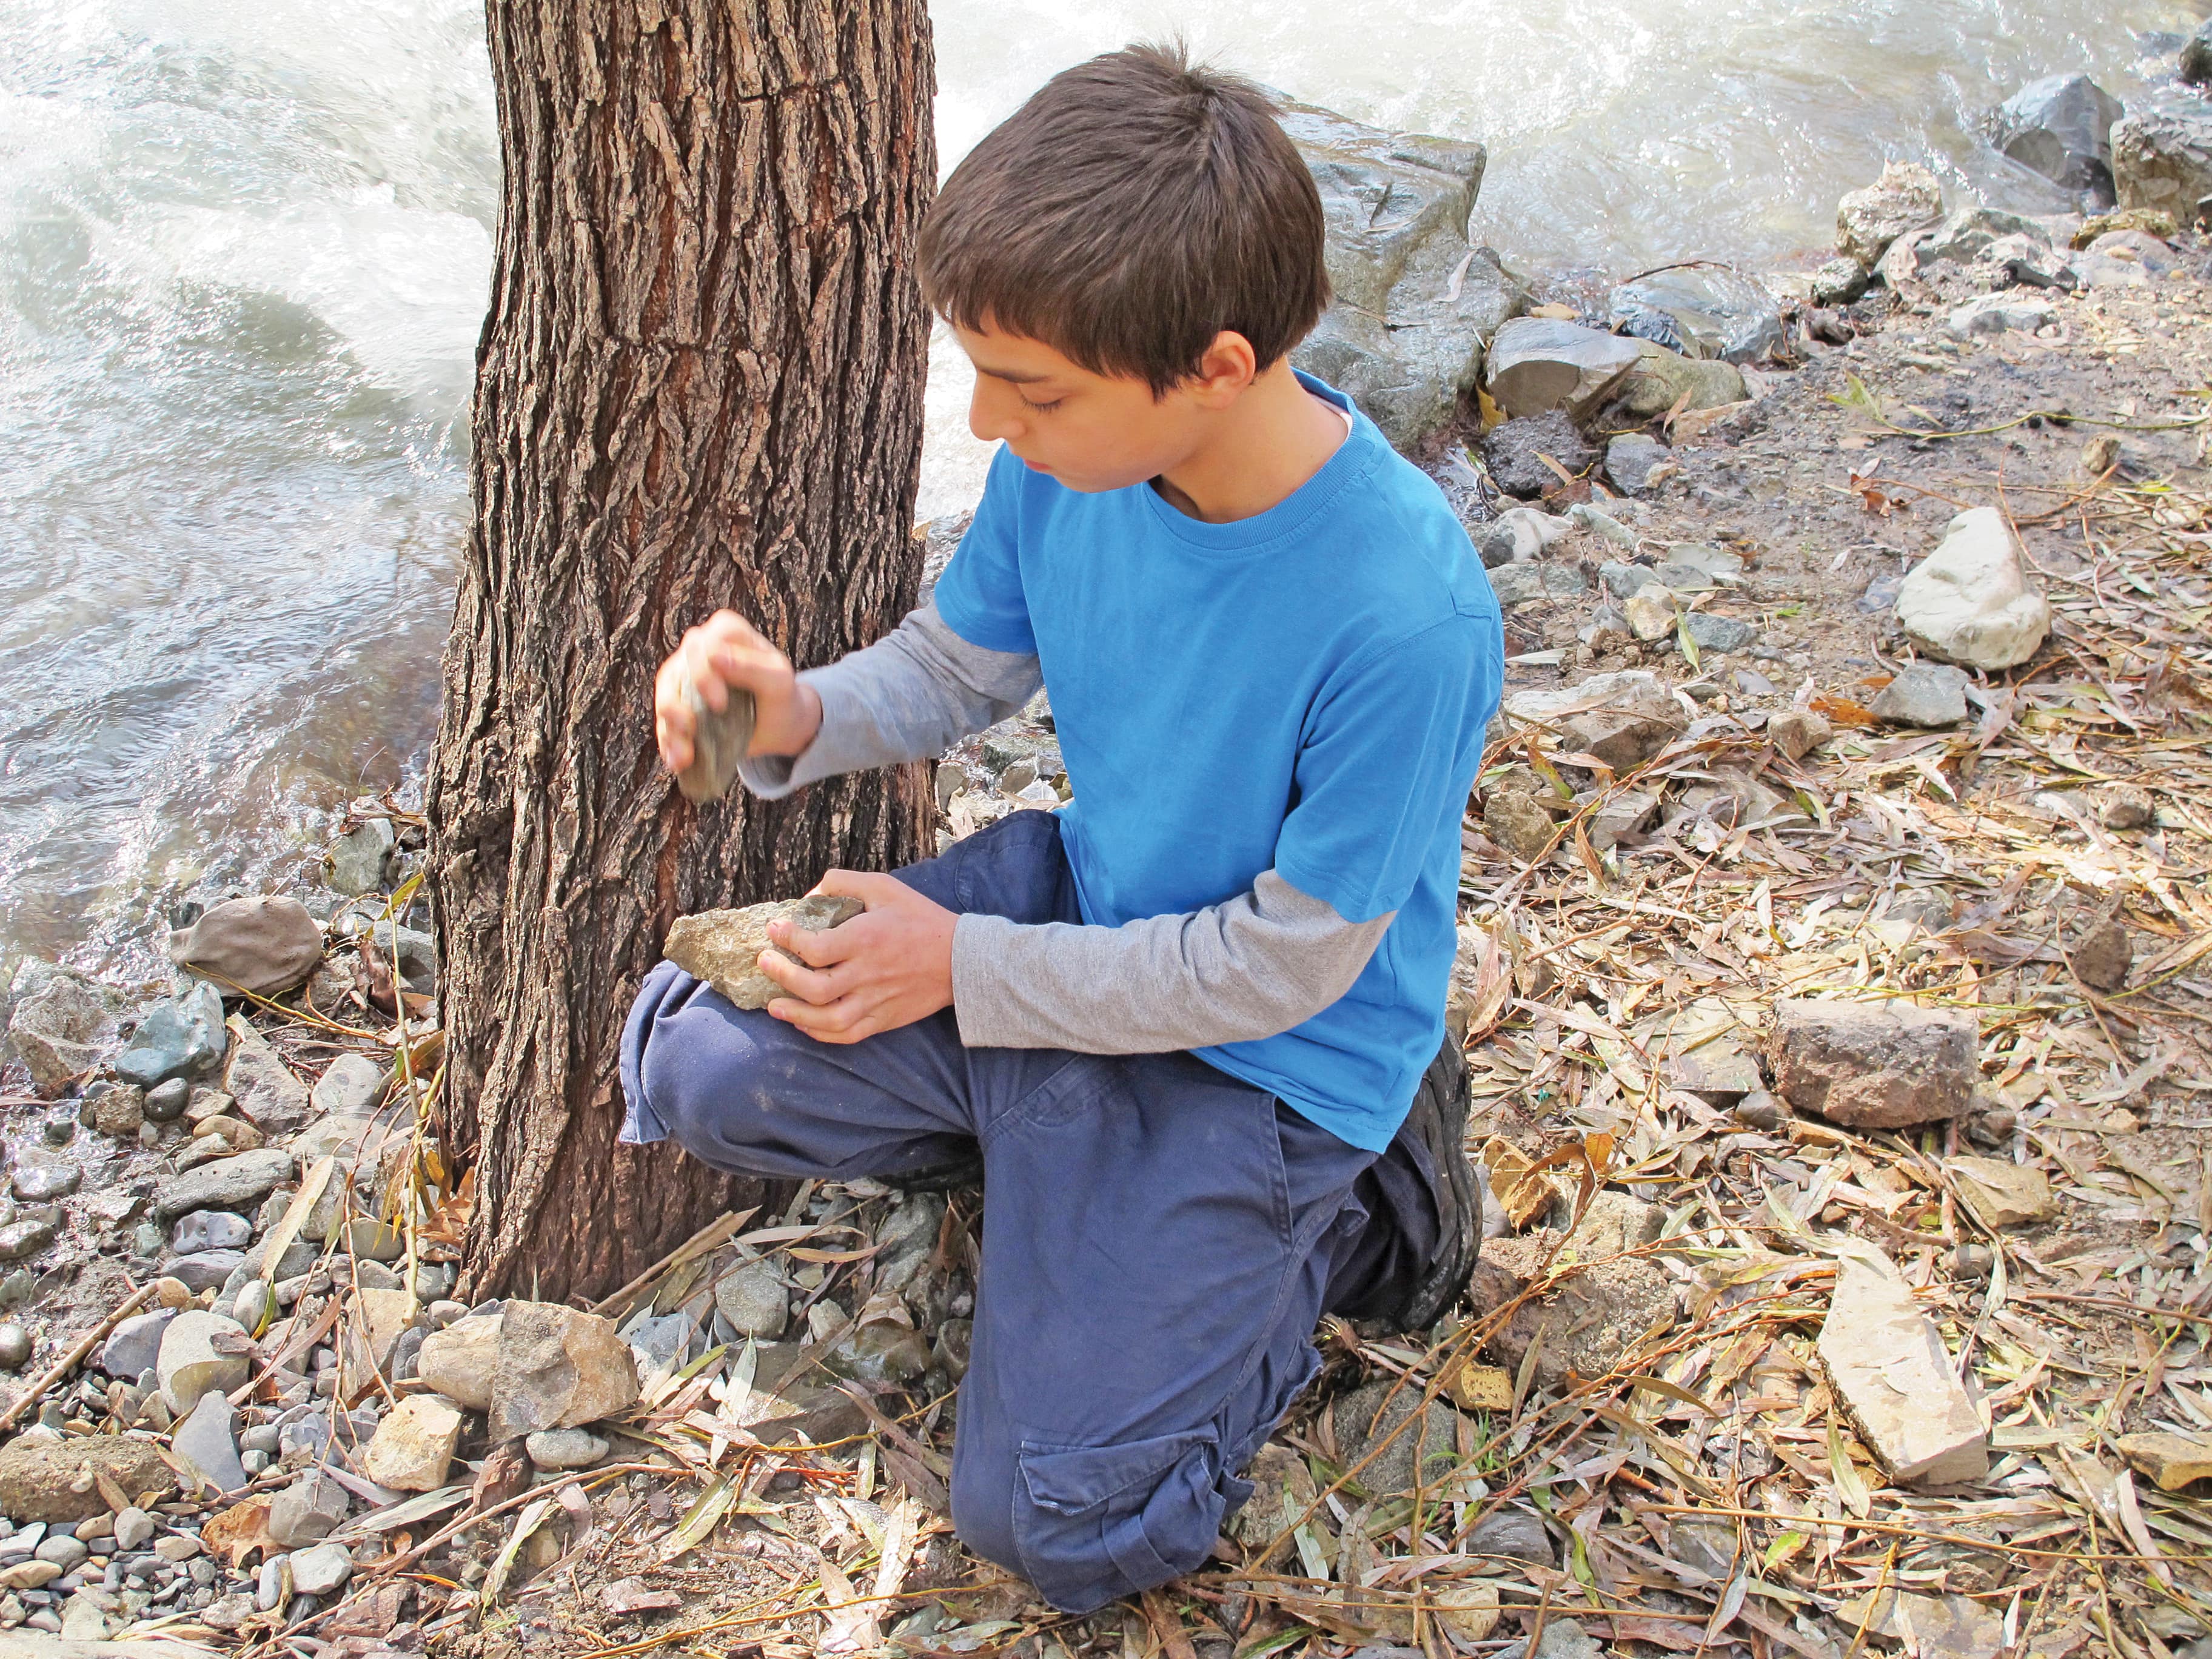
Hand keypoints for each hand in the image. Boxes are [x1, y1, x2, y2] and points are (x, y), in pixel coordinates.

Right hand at [654, 610, 823, 771]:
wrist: (779, 725)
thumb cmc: (781, 695)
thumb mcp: (779, 681)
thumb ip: (752, 666)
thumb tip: (715, 656)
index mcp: (727, 632)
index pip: (703, 644)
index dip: (704, 674)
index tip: (720, 704)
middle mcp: (700, 648)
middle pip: (676, 668)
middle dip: (679, 702)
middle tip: (693, 727)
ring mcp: (685, 675)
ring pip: (664, 695)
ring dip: (670, 728)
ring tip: (684, 754)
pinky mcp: (679, 703)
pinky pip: (664, 721)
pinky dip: (669, 742)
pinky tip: (678, 760)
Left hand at [758, 871, 956, 1043]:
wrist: (961, 959)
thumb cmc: (920, 919)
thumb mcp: (885, 887)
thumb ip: (844, 883)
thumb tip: (810, 895)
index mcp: (866, 939)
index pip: (815, 948)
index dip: (787, 939)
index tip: (775, 929)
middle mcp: (867, 974)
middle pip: (813, 987)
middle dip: (781, 975)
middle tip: (765, 962)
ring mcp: (875, 1001)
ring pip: (826, 1019)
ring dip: (793, 1014)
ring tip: (773, 1004)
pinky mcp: (883, 1020)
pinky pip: (846, 1035)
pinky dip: (819, 1033)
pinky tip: (803, 1023)